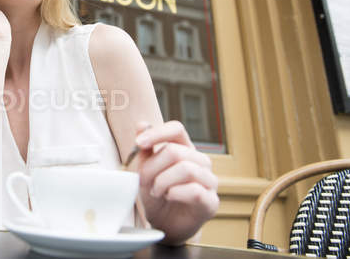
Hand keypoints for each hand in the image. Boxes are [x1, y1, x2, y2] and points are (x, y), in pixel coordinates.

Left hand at [135, 121, 218, 244]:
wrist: (163, 224)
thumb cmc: (156, 194)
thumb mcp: (145, 170)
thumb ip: (145, 149)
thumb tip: (142, 124)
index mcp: (185, 149)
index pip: (177, 129)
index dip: (157, 133)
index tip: (139, 143)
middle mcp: (200, 162)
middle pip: (175, 151)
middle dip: (152, 167)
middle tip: (143, 181)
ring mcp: (209, 181)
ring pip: (185, 169)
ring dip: (162, 181)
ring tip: (156, 190)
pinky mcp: (211, 201)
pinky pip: (194, 190)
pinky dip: (175, 193)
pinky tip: (169, 197)